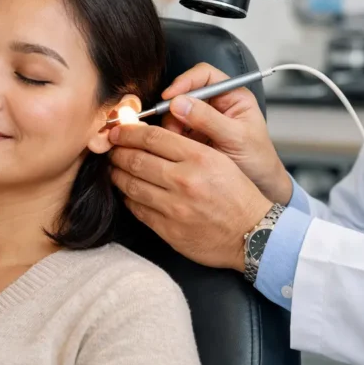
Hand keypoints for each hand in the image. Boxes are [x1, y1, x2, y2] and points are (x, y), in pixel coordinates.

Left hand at [109, 123, 272, 271]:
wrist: (253, 234)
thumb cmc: (239, 196)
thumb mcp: (221, 160)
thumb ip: (188, 146)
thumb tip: (152, 136)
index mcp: (199, 158)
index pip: (152, 138)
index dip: (128, 132)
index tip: (118, 130)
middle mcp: (185, 181)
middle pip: (137, 159)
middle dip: (118, 151)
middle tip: (110, 148)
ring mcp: (175, 207)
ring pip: (132, 185)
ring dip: (117, 175)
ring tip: (114, 168)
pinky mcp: (169, 230)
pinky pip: (138, 210)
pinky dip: (128, 199)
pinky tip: (127, 192)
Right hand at [161, 63, 293, 204]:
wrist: (260, 185)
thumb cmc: (258, 159)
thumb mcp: (236, 138)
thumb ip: (209, 119)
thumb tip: (179, 102)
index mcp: (233, 95)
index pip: (204, 75)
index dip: (185, 81)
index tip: (171, 97)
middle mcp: (217, 103)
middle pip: (186, 92)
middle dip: (175, 108)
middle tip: (172, 128)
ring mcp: (204, 119)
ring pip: (177, 111)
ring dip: (171, 125)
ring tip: (177, 143)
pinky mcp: (194, 135)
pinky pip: (175, 129)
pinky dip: (171, 137)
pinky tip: (176, 148)